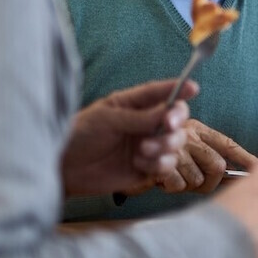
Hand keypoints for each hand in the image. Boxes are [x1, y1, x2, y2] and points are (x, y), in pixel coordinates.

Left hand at [59, 79, 194, 196]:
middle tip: (167, 126)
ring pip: (176, 143)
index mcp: (133, 104)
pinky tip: (137, 164)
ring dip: (165, 146)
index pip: (161, 94)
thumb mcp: (108, 119)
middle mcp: (144, 124)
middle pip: (177, 119)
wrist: (64, 168)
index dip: (179, 89)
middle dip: (176, 122)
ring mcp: (147, 146)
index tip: (194, 89)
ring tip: (142, 150)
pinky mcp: (146, 168)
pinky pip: (166, 165)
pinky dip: (157, 165)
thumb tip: (168, 113)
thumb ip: (139, 118)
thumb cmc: (80, 135)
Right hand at [156, 119, 257, 192]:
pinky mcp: (159, 161)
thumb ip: (208, 158)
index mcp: (198, 129)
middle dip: (212, 181)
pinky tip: (162, 180)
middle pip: (217, 166)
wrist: (118, 151)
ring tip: (174, 178)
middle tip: (198, 183)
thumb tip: (241, 175)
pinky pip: (177, 184)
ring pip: (197, 179)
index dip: (246, 159)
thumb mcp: (184, 150)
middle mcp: (188, 135)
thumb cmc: (157, 153)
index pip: (228, 145)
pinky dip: (172, 187)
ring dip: (187, 185)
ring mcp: (173, 147)